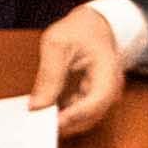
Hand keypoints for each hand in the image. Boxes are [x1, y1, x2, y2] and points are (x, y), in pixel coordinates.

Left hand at [29, 6, 130, 137]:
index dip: (73, 115)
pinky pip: (78, 115)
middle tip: (36, 123)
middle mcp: (111, 89)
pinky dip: (62, 116)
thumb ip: (48, 75)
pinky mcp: (93, 100)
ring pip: (83, 121)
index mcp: (108, 72)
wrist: (94, 25)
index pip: (96, 101)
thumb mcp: (57, 45)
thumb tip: (37, 106)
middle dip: (64, 123)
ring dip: (62, 122)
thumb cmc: (80, 30)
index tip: (50, 121)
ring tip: (37, 118)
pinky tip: (46, 112)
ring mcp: (103, 96)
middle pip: (89, 118)